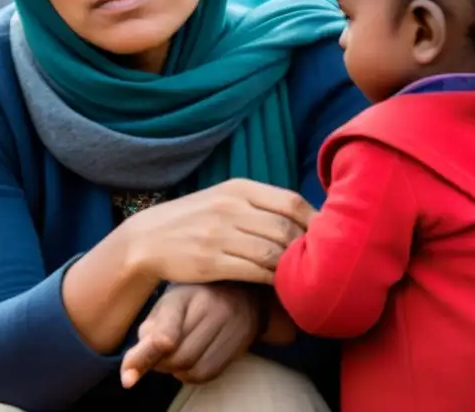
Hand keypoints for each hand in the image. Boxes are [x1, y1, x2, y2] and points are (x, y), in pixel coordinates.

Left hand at [121, 283, 260, 387]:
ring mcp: (231, 325)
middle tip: (155, 357)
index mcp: (183, 294)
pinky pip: (210, 373)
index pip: (165, 332)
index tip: (127, 378)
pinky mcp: (242, 342)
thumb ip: (149, 330)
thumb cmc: (192, 297)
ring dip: (176, 371)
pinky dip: (192, 375)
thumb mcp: (167, 304)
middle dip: (160, 364)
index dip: (146, 355)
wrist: (238, 288)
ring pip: (194, 369)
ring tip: (173, 357)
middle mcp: (211, 307)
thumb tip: (132, 365)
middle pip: (178, 356)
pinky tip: (189, 362)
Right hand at [124, 178, 315, 285]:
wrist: (147, 239)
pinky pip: (256, 273)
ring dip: (292, 267)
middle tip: (319, 263)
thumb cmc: (192, 220)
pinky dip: (274, 280)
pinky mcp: (211, 262)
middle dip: (308, 249)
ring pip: (273, 253)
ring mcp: (219, 235)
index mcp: (237, 188)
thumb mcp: (222, 199)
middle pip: (286, 229)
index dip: (315, 221)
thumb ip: (259, 204)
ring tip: (303, 277)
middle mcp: (229, 208)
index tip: (327, 237)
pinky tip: (280, 285)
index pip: (290, 201)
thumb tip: (306, 216)